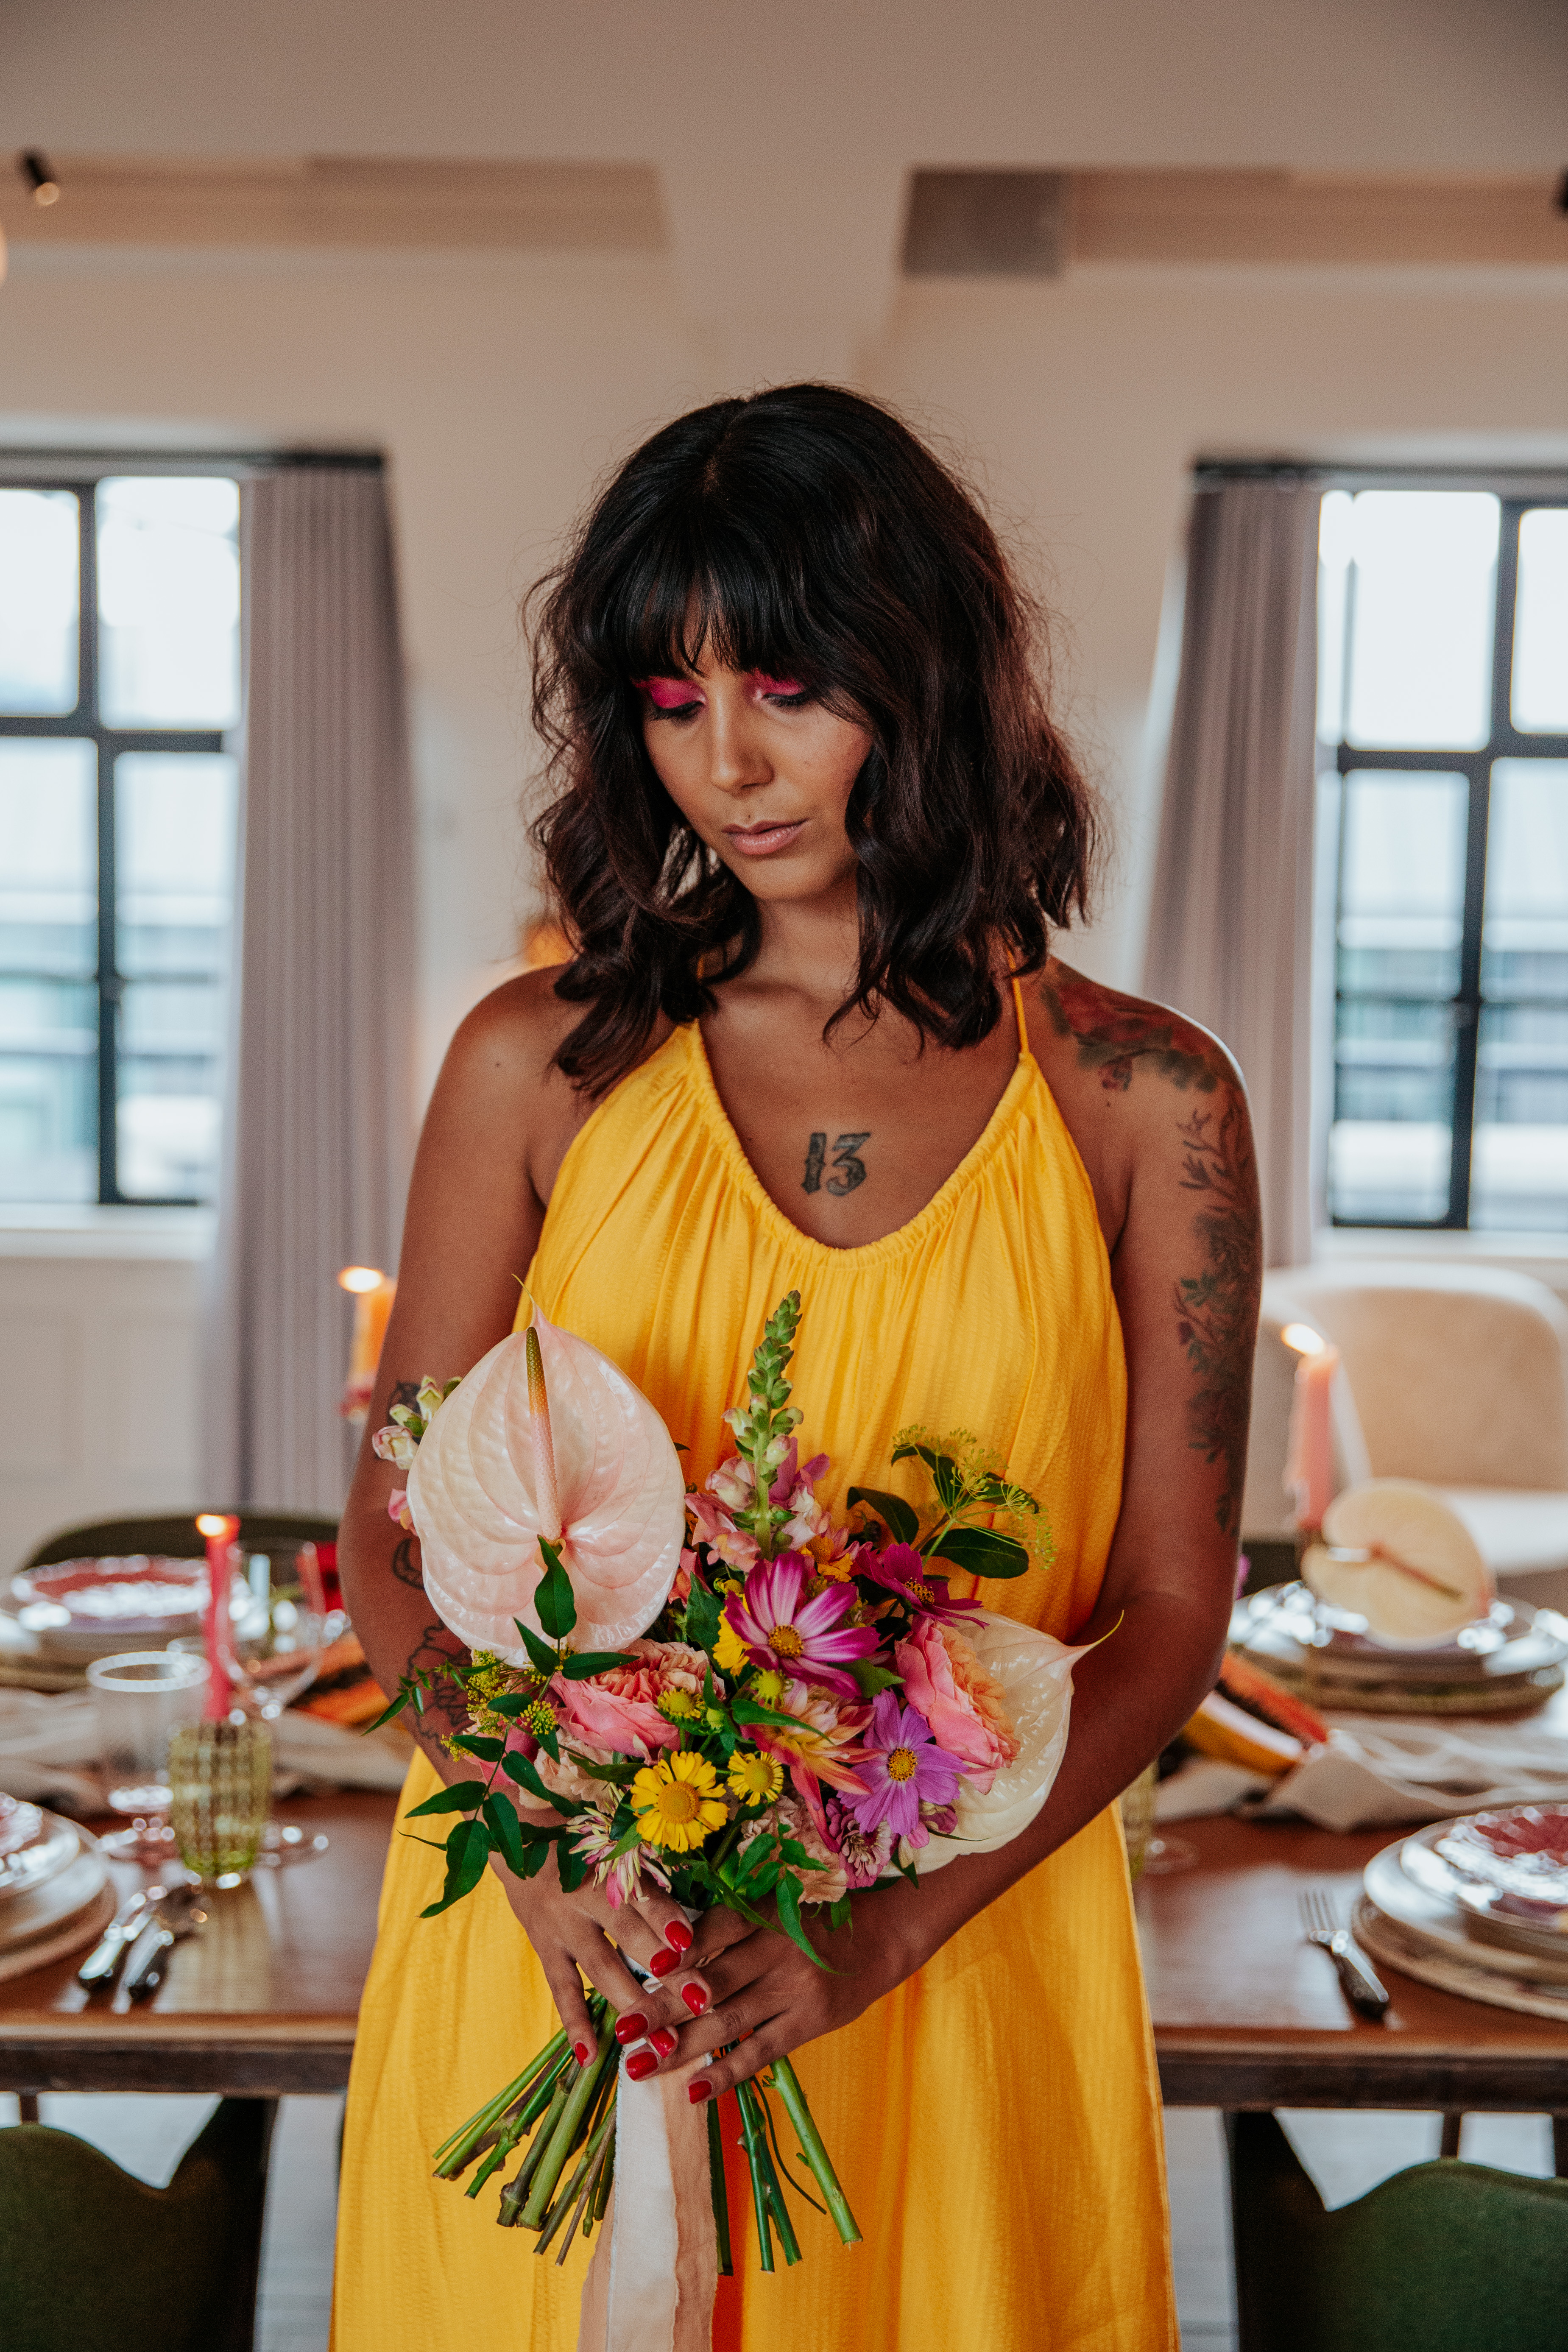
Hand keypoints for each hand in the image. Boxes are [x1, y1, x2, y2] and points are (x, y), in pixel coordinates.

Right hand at [491, 1840, 694, 2061]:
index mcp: (611, 1865)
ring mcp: (563, 1925)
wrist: (519, 1837)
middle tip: (700, 2002)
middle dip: (667, 1972)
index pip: (645, 1896)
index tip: (693, 1945)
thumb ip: (650, 1879)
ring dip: (634, 2004)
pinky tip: (591, 2056)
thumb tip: (696, 1923)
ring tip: (662, 2042)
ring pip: (601, 1968)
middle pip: (631, 1937)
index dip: (668, 1919)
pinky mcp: (544, 1948)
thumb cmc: (586, 1844)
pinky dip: (575, 2024)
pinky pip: (562, 1990)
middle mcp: (586, 1895)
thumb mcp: (615, 1848)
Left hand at [629, 1884, 923, 2100]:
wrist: (877, 1940)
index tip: (640, 1968)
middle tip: (623, 2029)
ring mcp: (793, 1990)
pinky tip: (694, 2091)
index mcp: (764, 1913)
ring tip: (639, 2067)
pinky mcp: (807, 2023)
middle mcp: (776, 1950)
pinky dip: (726, 2072)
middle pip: (710, 1982)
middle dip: (662, 2007)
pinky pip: (760, 2052)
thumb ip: (728, 1929)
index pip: (714, 1930)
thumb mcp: (773, 1910)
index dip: (678, 1950)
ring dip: (680, 2047)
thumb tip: (665, 1958)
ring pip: (727, 2022)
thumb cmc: (809, 1923)